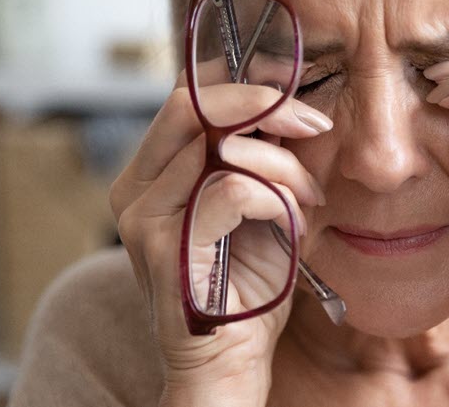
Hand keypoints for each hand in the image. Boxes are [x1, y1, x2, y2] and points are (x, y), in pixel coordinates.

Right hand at [109, 66, 331, 405]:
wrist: (230, 364)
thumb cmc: (247, 287)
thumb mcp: (259, 207)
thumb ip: (260, 158)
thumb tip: (290, 105)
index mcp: (152, 175)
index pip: (188, 98)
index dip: (244, 85)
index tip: (296, 96)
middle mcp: (135, 190)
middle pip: (192, 105)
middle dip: (265, 105)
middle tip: (313, 126)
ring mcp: (143, 218)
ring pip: (220, 147)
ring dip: (283, 166)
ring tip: (308, 198)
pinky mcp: (164, 247)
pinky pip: (233, 190)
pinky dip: (277, 199)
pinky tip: (293, 223)